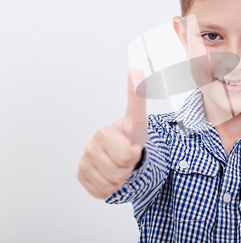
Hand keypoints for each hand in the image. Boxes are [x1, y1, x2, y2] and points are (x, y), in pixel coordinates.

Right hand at [77, 68, 147, 198]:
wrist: (125, 155)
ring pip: (110, 185)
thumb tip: (136, 69)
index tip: (133, 147)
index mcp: (104, 133)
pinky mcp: (81, 177)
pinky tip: (111, 175)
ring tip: (121, 166)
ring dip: (121, 179)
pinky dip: (110, 188)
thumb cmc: (132, 137)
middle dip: (129, 168)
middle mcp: (90, 147)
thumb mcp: (138, 120)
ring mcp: (84, 163)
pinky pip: (101, 192)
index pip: (126, 156)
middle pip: (118, 172)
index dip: (134, 155)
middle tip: (128, 158)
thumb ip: (138, 97)